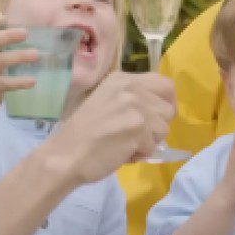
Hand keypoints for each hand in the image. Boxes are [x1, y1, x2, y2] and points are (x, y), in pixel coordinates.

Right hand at [49, 71, 175, 183]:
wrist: (66, 154)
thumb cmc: (84, 133)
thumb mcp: (107, 101)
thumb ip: (133, 99)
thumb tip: (163, 108)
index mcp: (122, 79)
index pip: (164, 84)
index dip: (168, 103)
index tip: (159, 118)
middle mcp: (130, 87)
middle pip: (168, 109)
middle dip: (157, 127)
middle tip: (136, 136)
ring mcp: (135, 107)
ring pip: (163, 129)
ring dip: (148, 142)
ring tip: (124, 144)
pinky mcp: (138, 128)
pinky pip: (153, 147)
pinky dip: (139, 155)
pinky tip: (120, 153)